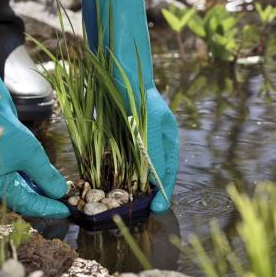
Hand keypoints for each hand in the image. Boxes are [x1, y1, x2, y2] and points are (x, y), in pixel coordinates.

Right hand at [0, 21, 68, 217]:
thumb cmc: (2, 131)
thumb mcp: (29, 155)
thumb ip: (45, 176)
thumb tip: (59, 193)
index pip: (27, 205)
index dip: (48, 208)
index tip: (66, 211)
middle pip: (26, 198)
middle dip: (46, 199)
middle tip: (66, 201)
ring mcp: (0, 170)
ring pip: (25, 185)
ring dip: (43, 187)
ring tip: (61, 189)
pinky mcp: (4, 158)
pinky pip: (22, 173)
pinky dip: (36, 176)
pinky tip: (49, 175)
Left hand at [82, 0, 179, 212]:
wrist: (118, 67)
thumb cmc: (138, 93)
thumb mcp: (149, 124)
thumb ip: (152, 152)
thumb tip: (154, 181)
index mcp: (166, 138)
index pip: (169, 172)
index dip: (163, 193)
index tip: (155, 209)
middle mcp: (152, 141)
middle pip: (152, 173)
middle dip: (145, 192)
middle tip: (136, 209)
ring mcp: (135, 138)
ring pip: (133, 168)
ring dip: (128, 184)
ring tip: (121, 200)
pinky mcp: (118, 134)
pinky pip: (118, 157)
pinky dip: (114, 170)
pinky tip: (106, 179)